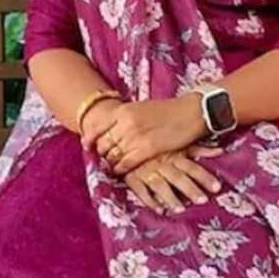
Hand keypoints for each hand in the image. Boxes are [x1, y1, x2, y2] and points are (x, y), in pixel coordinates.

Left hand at [83, 94, 207, 175]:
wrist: (191, 111)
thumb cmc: (167, 110)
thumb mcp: (140, 108)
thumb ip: (124, 117)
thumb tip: (111, 128)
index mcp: (123, 110)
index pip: (96, 127)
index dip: (90, 138)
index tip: (88, 144)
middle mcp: (125, 123)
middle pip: (103, 144)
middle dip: (102, 152)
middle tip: (105, 157)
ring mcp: (135, 137)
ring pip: (112, 156)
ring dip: (111, 162)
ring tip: (113, 165)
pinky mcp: (147, 150)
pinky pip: (125, 164)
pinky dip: (121, 169)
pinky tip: (122, 170)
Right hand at [124, 145, 224, 214]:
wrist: (125, 138)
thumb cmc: (155, 143)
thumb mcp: (177, 143)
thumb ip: (198, 149)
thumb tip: (220, 151)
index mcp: (174, 155)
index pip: (192, 167)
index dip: (204, 177)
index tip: (216, 188)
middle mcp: (162, 163)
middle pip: (178, 177)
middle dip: (190, 189)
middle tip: (202, 200)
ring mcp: (146, 170)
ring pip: (160, 185)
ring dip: (170, 197)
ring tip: (181, 209)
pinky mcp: (132, 177)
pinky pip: (140, 190)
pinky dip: (149, 200)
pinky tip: (159, 209)